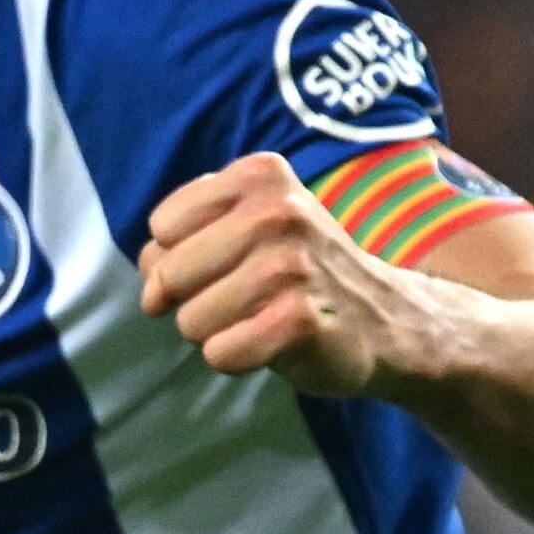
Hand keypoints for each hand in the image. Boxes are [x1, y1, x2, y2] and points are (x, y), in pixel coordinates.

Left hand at [137, 154, 425, 393]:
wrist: (384, 319)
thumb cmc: (298, 272)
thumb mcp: (246, 226)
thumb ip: (181, 242)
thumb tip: (150, 292)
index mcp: (259, 175)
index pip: (162, 227)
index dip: (180, 256)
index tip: (226, 262)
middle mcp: (277, 210)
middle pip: (169, 275)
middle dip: (194, 299)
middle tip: (247, 296)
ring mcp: (290, 265)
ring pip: (190, 321)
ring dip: (218, 332)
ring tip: (263, 317)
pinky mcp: (299, 320)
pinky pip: (220, 354)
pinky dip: (237, 359)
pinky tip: (273, 344)